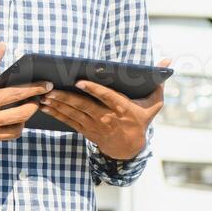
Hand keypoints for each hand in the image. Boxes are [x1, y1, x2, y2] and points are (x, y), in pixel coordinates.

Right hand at [0, 43, 54, 150]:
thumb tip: (2, 47)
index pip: (18, 94)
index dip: (35, 89)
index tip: (47, 85)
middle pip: (23, 115)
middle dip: (34, 107)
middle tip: (36, 101)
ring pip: (15, 131)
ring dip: (21, 121)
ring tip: (20, 112)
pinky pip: (1, 138)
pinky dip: (5, 130)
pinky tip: (2, 121)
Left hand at [41, 58, 171, 158]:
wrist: (130, 148)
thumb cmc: (141, 120)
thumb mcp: (154, 104)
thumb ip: (159, 82)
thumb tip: (168, 62)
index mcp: (122, 108)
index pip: (106, 97)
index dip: (93, 89)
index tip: (80, 81)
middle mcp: (107, 117)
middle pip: (84, 106)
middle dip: (66, 98)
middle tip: (50, 89)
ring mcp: (95, 126)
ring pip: (74, 114)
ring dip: (57, 105)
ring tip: (43, 97)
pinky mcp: (86, 131)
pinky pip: (69, 122)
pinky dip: (56, 114)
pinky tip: (45, 107)